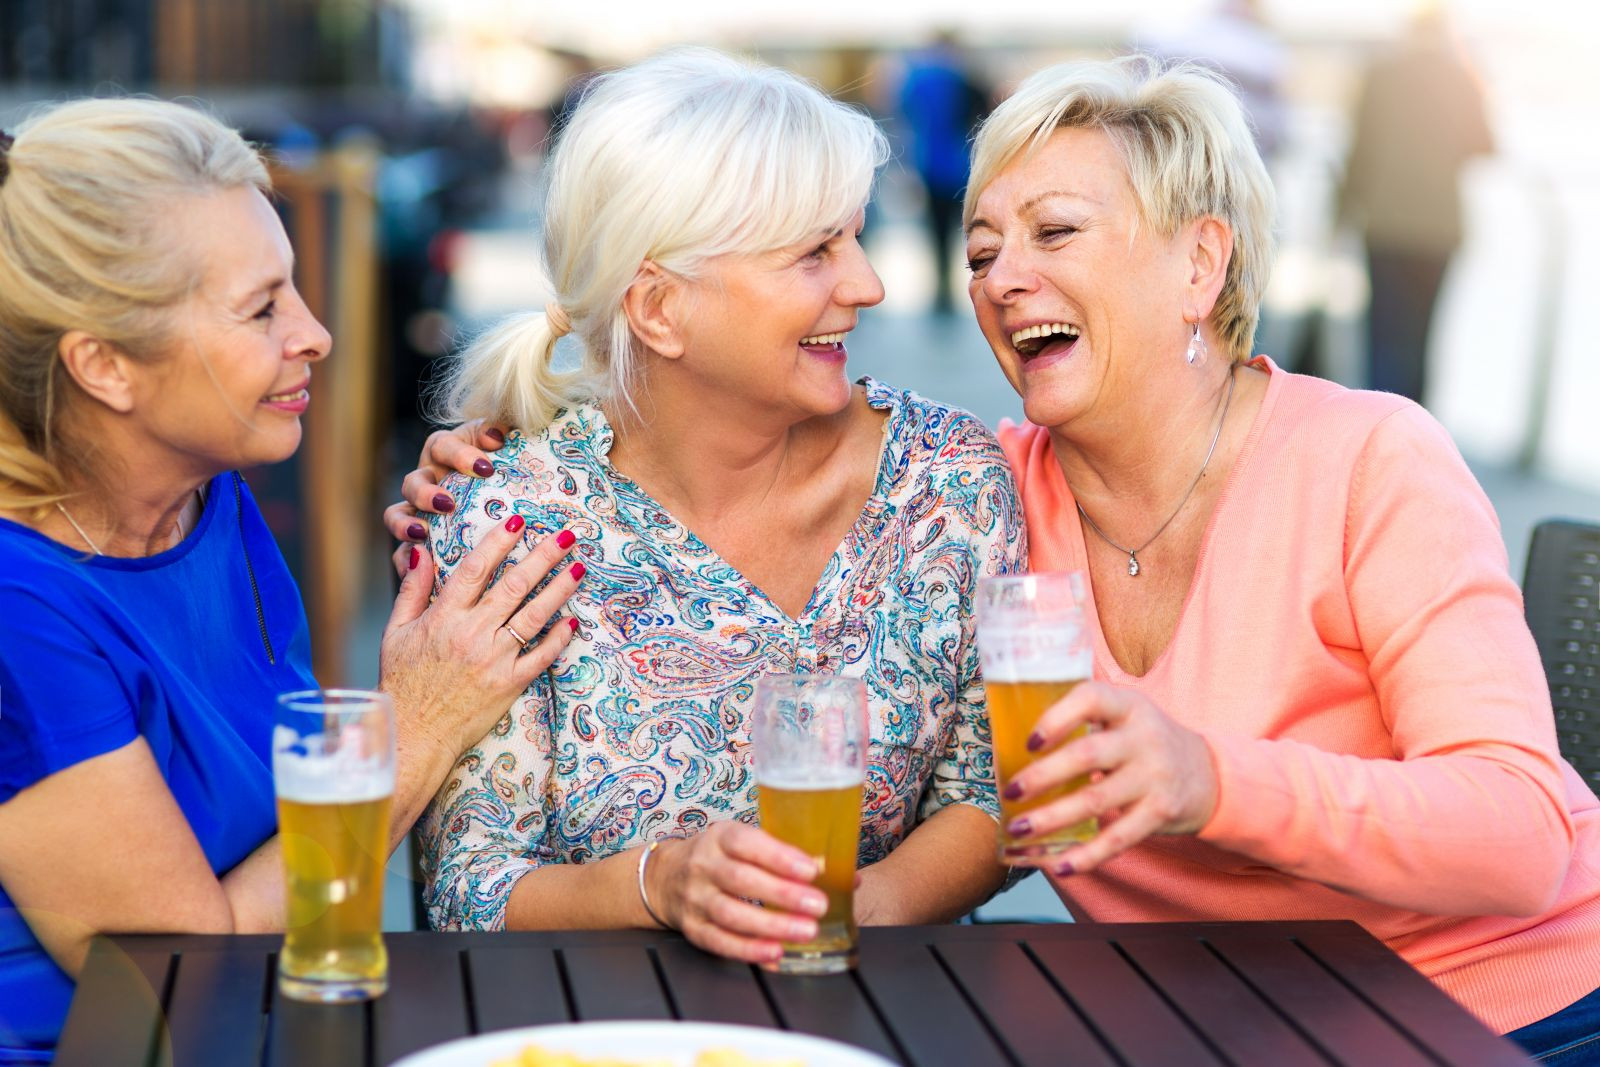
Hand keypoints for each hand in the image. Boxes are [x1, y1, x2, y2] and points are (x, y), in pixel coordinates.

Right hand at [380, 513, 581, 757]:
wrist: (414, 734)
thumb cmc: (403, 682)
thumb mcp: (395, 632)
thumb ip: (412, 590)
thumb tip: (421, 552)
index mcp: (443, 617)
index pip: (476, 569)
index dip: (499, 541)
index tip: (519, 520)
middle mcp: (472, 633)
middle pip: (514, 585)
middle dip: (543, 556)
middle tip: (566, 534)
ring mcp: (494, 659)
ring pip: (534, 615)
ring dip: (559, 589)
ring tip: (579, 568)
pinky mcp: (510, 684)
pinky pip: (541, 656)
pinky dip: (559, 638)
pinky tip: (573, 621)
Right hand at [383, 420, 508, 568]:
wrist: (502, 495)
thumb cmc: (504, 464)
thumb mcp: (504, 444)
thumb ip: (499, 432)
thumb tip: (497, 435)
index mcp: (445, 451)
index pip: (443, 446)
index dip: (460, 456)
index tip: (486, 468)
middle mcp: (427, 478)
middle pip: (413, 482)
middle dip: (427, 493)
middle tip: (448, 504)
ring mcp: (418, 510)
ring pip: (396, 515)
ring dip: (405, 524)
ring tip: (422, 533)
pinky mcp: (418, 541)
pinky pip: (402, 552)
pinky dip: (406, 560)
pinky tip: (422, 567)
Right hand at [649, 823, 829, 966]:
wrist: (664, 878)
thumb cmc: (719, 858)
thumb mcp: (745, 843)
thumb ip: (790, 857)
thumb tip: (847, 879)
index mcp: (721, 837)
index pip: (746, 843)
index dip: (779, 856)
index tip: (812, 869)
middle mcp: (704, 866)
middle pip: (741, 879)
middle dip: (782, 893)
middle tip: (818, 906)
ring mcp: (696, 898)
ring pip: (731, 913)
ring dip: (770, 925)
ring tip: (805, 931)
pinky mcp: (693, 928)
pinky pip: (720, 942)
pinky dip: (748, 950)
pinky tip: (775, 953)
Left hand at [1002, 682, 1217, 877]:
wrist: (1208, 775)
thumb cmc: (1145, 743)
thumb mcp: (1126, 716)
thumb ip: (1085, 719)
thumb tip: (1013, 736)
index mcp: (1129, 705)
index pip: (1091, 699)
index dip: (1057, 718)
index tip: (1029, 741)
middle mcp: (1145, 737)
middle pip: (1087, 756)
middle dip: (1043, 776)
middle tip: (1011, 791)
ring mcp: (1155, 776)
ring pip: (1096, 800)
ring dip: (1052, 818)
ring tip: (1019, 829)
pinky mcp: (1161, 813)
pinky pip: (1118, 839)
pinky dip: (1086, 856)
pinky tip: (1058, 865)